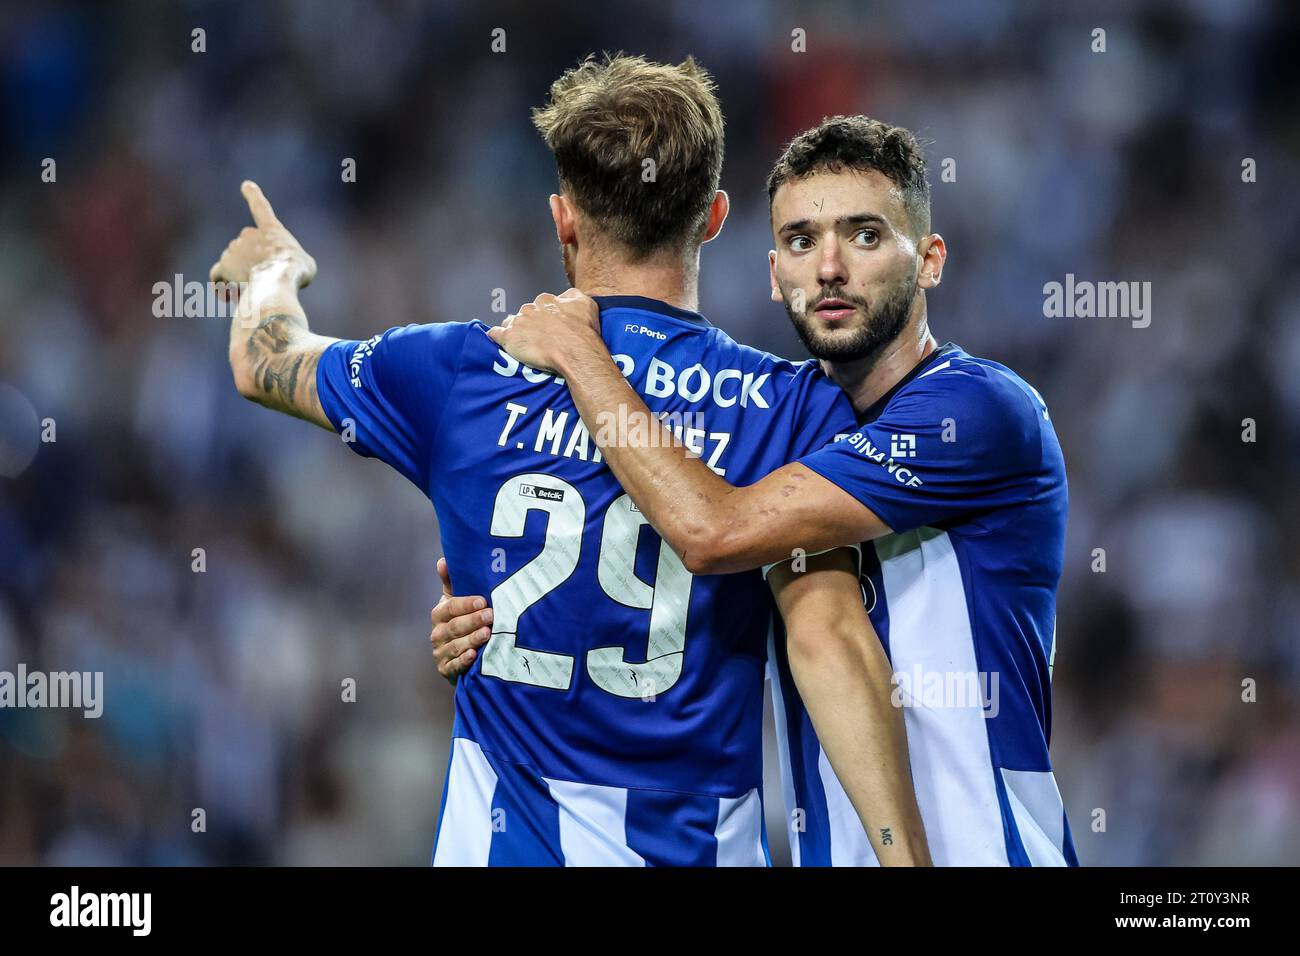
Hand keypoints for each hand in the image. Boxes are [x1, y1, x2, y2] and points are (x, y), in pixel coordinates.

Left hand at [210, 181, 316, 288]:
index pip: (261, 208)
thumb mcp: (305, 266)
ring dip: (241, 279)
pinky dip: (222, 288)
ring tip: (254, 293)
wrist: (275, 282)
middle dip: (252, 265)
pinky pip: (217, 277)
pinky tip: (228, 298)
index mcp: (271, 230)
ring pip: (233, 266)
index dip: (254, 196)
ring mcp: (233, 250)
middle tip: (264, 282)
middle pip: (247, 249)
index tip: (246, 185)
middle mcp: (248, 235)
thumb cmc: (295, 274)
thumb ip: (292, 263)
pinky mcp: (223, 266)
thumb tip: (281, 273)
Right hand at [429, 557, 492, 685]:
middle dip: (473, 621)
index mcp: (440, 614)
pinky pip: (454, 666)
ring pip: (455, 646)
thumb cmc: (462, 621)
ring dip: (471, 639)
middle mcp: (437, 633)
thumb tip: (443, 560)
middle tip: (491, 616)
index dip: (466, 604)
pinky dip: (463, 661)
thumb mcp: (456, 601)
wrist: (460, 654)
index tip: (483, 601)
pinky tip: (474, 655)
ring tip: (487, 633)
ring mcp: (440, 652)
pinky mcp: (446, 670)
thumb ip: (452, 582)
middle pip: (454, 626)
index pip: (450, 607)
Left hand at [487, 288, 602, 374]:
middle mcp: (530, 308)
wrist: (575, 351)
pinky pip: (495, 334)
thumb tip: (566, 296)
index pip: (539, 305)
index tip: (550, 326)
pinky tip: (501, 342)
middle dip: (530, 324)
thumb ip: (573, 295)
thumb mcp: (586, 304)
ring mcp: (518, 323)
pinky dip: (496, 337)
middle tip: (540, 338)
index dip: (545, 316)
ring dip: (515, 331)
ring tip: (523, 343)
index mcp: (546, 300)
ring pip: (510, 323)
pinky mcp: (509, 338)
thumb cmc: (582, 330)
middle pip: (524, 314)